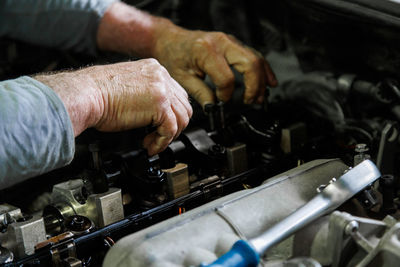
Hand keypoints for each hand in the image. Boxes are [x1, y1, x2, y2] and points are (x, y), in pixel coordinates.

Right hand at [35, 59, 191, 154]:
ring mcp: (162, 89)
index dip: (172, 114)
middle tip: (159, 137)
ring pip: (181, 119)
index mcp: (154, 69)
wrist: (85, 94)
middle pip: (183, 106)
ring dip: (168, 136)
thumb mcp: (128, 87)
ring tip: (151, 143)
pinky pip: (171, 129)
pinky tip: (150, 146)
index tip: (162, 126)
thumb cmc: (97, 93)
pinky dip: (162, 142)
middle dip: (174, 126)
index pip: (177, 94)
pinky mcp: (159, 105)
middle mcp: (161, 76)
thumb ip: (145, 94)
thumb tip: (153, 113)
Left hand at [153, 28, 277, 106]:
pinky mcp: (233, 43)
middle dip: (254, 86)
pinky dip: (263, 69)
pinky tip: (269, 82)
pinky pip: (254, 55)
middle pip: (250, 64)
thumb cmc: (173, 55)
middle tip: (251, 101)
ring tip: (261, 97)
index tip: (221, 102)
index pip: (226, 78)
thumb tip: (214, 107)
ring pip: (256, 58)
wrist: (170, 40)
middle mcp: (221, 42)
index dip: (226, 94)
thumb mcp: (182, 78)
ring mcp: (229, 41)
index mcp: (206, 51)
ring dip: (262, 80)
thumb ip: (201, 93)